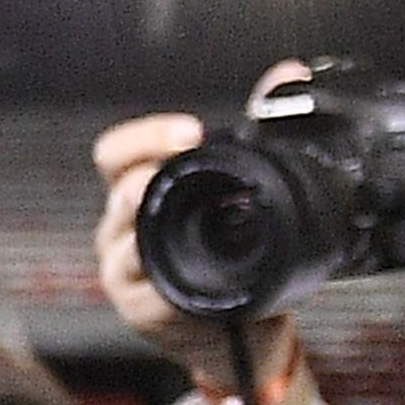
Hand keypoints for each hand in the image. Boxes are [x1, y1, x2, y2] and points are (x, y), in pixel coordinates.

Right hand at [91, 108, 304, 404]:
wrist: (247, 332)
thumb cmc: (238, 257)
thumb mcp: (244, 189)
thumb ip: (258, 131)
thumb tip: (288, 73)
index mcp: (142, 192)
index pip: (116, 153)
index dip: (144, 137)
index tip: (188, 132)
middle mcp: (124, 230)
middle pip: (118, 192)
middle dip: (144, 178)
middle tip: (179, 168)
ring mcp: (127, 273)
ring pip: (124, 246)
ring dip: (146, 233)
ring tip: (176, 226)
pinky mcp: (143, 314)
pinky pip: (149, 298)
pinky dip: (169, 292)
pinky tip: (191, 286)